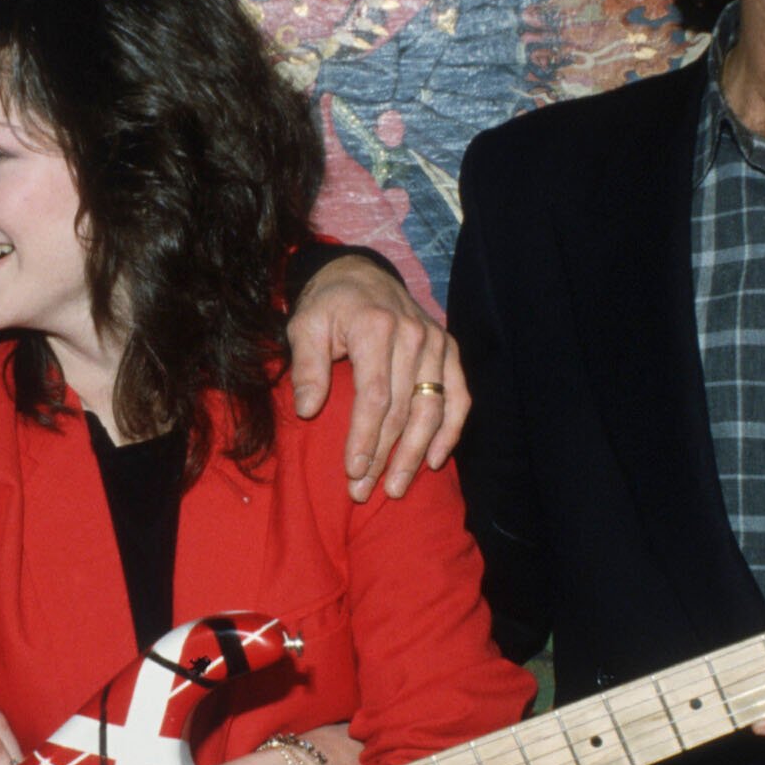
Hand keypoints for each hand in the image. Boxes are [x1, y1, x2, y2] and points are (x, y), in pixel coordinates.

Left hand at [284, 256, 467, 501]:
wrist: (362, 274)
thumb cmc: (329, 306)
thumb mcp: (305, 326)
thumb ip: (307, 366)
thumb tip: (309, 409)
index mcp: (376, 327)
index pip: (375, 395)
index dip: (365, 437)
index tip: (352, 470)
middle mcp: (413, 335)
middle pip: (403, 409)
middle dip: (384, 456)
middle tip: (363, 490)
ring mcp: (436, 342)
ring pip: (432, 409)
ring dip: (415, 454)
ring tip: (396, 487)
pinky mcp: (449, 350)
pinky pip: (459, 396)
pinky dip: (451, 431)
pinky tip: (434, 460)